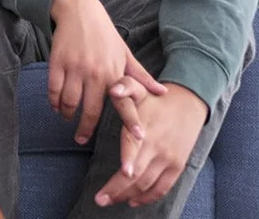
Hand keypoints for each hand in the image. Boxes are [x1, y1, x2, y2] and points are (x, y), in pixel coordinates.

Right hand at [48, 0, 165, 143]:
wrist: (79, 11)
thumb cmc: (105, 35)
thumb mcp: (125, 54)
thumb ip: (141, 76)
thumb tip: (163, 92)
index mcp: (114, 73)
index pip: (125, 103)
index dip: (132, 122)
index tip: (139, 138)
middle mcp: (95, 73)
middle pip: (90, 110)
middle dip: (85, 128)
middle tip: (80, 138)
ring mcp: (75, 68)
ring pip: (69, 102)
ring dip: (66, 114)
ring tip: (66, 117)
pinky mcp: (57, 62)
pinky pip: (53, 89)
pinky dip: (53, 101)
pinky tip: (56, 105)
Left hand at [96, 84, 208, 207]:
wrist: (189, 104)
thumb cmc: (156, 98)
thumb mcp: (139, 88)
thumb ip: (124, 86)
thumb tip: (113, 89)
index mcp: (145, 130)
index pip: (133, 150)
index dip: (127, 164)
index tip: (118, 177)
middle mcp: (157, 148)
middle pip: (136, 174)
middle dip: (117, 189)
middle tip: (99, 200)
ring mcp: (169, 159)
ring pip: (147, 184)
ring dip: (129, 195)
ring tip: (110, 201)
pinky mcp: (177, 166)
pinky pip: (163, 187)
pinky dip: (149, 197)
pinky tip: (133, 201)